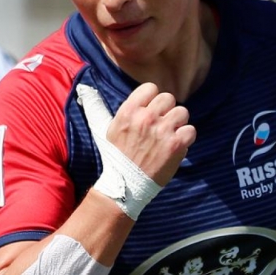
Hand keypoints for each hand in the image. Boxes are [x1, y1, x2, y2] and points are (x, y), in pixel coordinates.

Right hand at [79, 82, 194, 186]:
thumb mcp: (103, 128)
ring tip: (170, 135)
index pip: (150, 88)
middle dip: (166, 111)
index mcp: (129, 111)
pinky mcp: (176, 144)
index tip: (151, 111)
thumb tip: (84, 89)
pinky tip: (176, 146)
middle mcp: (146, 118)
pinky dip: (186, 139)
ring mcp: (162, 130)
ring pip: (182, 112)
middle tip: (161, 126)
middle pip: (168, 98)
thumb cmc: (115, 156)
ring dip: (178, 124)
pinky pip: (190, 130)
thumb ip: (97, 106)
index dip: (153, 99)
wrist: (125, 186)